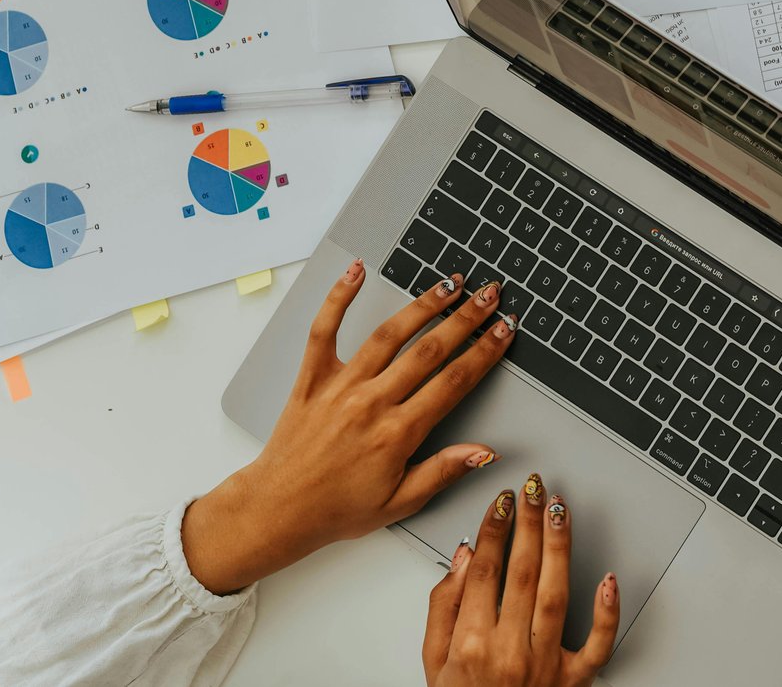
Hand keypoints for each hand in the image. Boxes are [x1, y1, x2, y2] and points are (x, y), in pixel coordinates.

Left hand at [182, 264, 520, 594]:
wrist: (277, 510)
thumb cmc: (338, 509)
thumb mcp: (401, 503)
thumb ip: (444, 471)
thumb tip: (485, 451)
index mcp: (398, 433)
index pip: (454, 382)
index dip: (485, 352)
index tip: (504, 330)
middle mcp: (371, 403)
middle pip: (429, 350)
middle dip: (465, 318)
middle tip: (490, 296)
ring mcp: (340, 386)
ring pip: (388, 334)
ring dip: (422, 305)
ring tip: (450, 283)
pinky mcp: (312, 378)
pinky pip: (324, 330)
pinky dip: (339, 298)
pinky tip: (356, 271)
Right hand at [424, 483, 618, 686]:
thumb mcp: (432, 662)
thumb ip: (442, 608)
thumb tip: (464, 558)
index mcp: (470, 645)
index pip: (484, 571)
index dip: (494, 529)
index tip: (501, 502)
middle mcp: (509, 652)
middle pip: (521, 573)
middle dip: (527, 523)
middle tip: (533, 488)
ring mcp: (545, 665)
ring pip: (556, 593)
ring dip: (559, 547)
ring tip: (560, 510)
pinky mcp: (574, 680)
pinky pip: (597, 644)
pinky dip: (606, 612)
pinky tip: (610, 578)